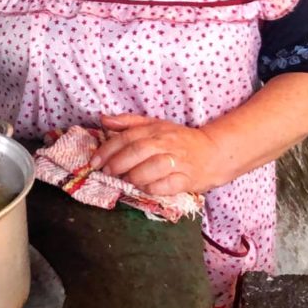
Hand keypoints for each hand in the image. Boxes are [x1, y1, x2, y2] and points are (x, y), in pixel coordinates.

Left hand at [90, 113, 221, 194]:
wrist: (213, 152)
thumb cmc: (179, 139)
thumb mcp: (154, 125)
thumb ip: (128, 122)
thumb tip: (103, 119)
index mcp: (155, 129)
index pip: (127, 137)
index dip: (108, 149)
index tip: (94, 161)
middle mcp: (166, 143)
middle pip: (138, 151)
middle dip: (118, 163)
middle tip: (107, 172)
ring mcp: (178, 161)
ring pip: (153, 168)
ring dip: (134, 176)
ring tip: (125, 181)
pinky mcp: (188, 179)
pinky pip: (167, 186)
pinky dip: (152, 188)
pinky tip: (144, 188)